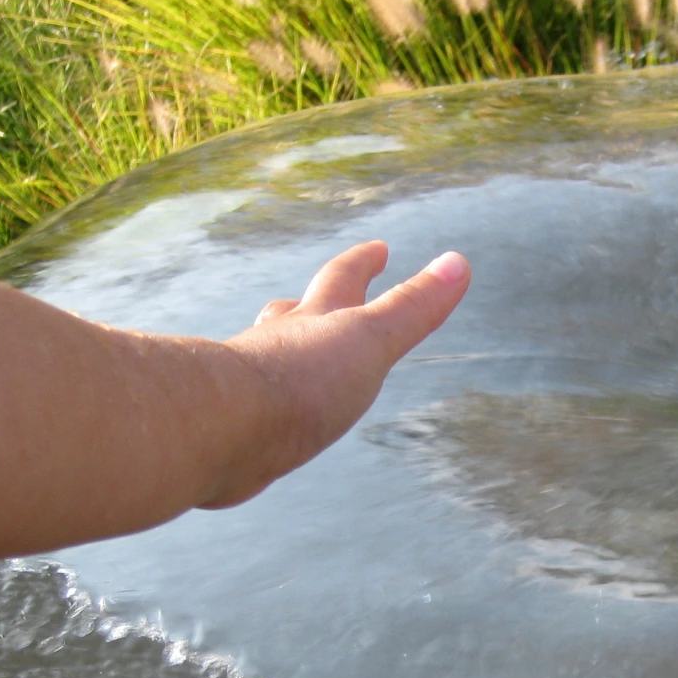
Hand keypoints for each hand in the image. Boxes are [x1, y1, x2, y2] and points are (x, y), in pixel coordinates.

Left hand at [200, 239, 467, 508]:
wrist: (219, 429)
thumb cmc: (299, 382)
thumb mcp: (369, 340)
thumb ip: (410, 308)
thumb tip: (458, 262)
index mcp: (315, 322)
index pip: (343, 278)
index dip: (364, 262)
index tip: (379, 248)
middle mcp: (278, 345)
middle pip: (296, 311)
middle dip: (316, 301)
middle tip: (325, 293)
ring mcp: (251, 386)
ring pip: (268, 357)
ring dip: (281, 351)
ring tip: (287, 355)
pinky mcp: (234, 428)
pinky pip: (252, 409)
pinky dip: (263, 405)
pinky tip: (262, 418)